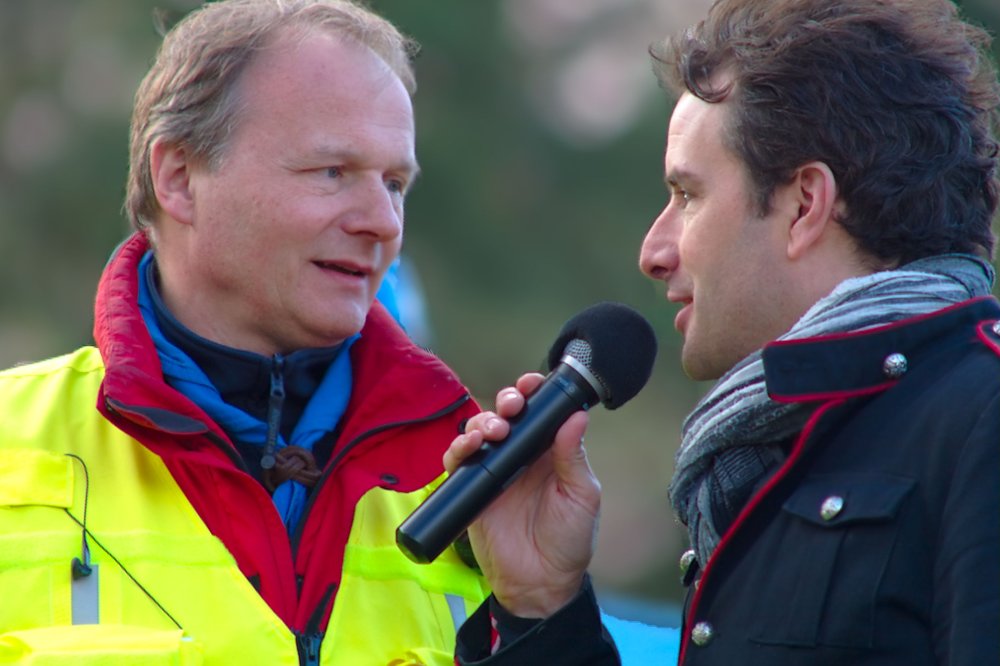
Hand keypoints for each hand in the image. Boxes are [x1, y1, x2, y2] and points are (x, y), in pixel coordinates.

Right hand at [444, 373, 600, 617]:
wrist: (541, 584)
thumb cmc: (569, 541)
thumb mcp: (581, 496)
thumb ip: (574, 456)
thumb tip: (577, 415)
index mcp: (550, 453)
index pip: (539, 413)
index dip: (533, 393)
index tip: (532, 383)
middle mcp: (521, 456)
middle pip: (506, 414)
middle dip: (506, 401)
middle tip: (511, 406)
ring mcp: (494, 471)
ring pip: (479, 431)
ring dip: (482, 421)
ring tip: (493, 431)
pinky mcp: (471, 490)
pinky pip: (458, 461)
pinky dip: (459, 447)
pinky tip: (469, 445)